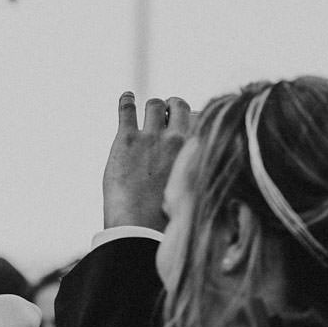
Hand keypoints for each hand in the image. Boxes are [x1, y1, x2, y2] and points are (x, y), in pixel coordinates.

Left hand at [103, 92, 190, 229]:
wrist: (141, 228)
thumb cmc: (167, 221)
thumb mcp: (192, 195)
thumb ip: (196, 176)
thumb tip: (200, 175)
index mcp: (195, 152)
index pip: (200, 121)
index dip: (192, 121)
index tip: (188, 125)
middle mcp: (176, 139)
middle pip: (178, 106)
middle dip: (172, 107)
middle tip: (166, 115)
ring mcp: (151, 137)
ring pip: (154, 104)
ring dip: (151, 107)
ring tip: (147, 112)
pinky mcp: (126, 139)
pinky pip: (127, 109)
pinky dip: (127, 101)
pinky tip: (127, 98)